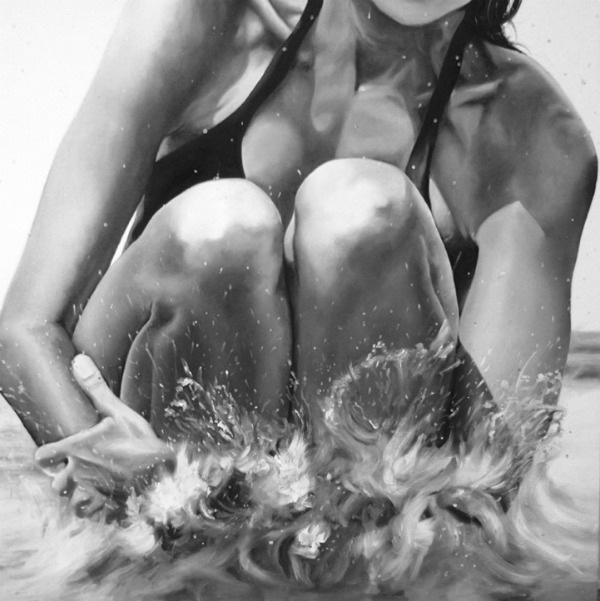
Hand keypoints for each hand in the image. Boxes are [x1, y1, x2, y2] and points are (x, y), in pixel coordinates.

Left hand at [35, 354, 174, 518]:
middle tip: (81, 468)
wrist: (166, 474)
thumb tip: (78, 362)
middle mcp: (78, 474)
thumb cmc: (142, 442)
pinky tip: (108, 498)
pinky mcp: (105, 509)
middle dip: (64, 478)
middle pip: (55, 484)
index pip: (43, 457)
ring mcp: (91, 494)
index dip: (49, 455)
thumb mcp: (119, 411)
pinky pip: (90, 514)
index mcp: (76, 450)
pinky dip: (96, 508)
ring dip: (78, 494)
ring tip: (93, 484)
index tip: (60, 452)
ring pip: (71, 502)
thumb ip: (96, 389)